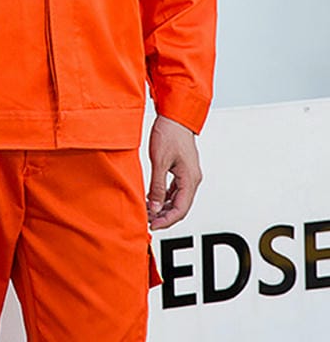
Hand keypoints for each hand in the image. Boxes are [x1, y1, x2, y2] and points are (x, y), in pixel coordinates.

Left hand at [147, 115, 201, 229]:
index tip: (153, 226)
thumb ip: (156, 186)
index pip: (180, 209)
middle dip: (164, 216)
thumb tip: (154, 207)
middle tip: (148, 221)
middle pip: (180, 207)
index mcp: (190, 179)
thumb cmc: (169, 134)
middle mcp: (192, 179)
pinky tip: (152, 198)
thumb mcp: (159, 161)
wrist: (175, 116)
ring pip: (177, 199)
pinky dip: (164, 197)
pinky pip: (174, 190)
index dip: (166, 220)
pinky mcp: (182, 170)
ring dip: (163, 207)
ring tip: (148, 211)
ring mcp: (188, 175)